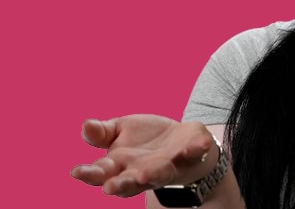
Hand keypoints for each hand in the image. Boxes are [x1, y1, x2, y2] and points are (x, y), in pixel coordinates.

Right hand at [71, 114, 216, 197]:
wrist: (179, 138)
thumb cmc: (143, 139)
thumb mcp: (120, 130)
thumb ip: (102, 132)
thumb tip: (85, 126)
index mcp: (119, 165)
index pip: (100, 173)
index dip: (88, 174)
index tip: (76, 172)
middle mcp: (140, 171)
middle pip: (126, 183)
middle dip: (118, 185)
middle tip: (110, 187)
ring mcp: (165, 167)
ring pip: (158, 175)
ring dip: (151, 174)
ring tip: (144, 173)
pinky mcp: (189, 156)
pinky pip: (193, 153)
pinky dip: (196, 148)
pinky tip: (199, 144)